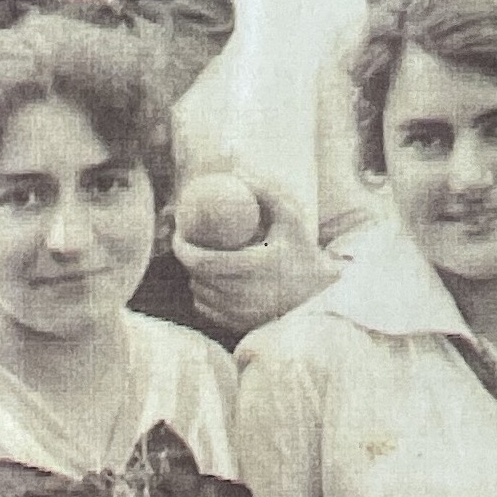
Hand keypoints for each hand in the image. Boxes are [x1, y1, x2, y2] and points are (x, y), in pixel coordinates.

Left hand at [176, 177, 337, 336]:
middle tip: (185, 241)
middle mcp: (246, 295)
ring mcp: (242, 314)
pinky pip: (206, 308)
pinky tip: (210, 281)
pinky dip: (203, 294)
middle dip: (185, 258)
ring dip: (194, 275)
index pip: (203, 261)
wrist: (318, 293)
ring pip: (199, 293)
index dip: (182, 248)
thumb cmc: (302, 249)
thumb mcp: (291, 216)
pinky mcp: (239, 325)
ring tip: (200, 259)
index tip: (179, 233)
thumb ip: (267, 191)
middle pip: (197, 277)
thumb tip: (237, 171)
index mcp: (256, 268)